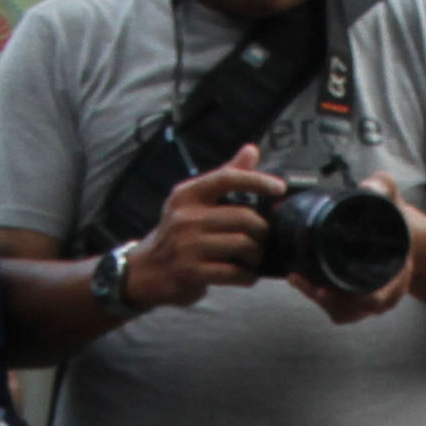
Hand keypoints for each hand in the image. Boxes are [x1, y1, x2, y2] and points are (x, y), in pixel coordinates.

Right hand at [126, 144, 279, 308]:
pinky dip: (247, 275)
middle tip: (263, 238)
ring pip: (243, 244)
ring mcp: (187, 246)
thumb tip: (251, 150)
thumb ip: (224, 176)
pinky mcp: (192, 272)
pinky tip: (245, 274)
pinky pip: (235, 272)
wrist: (146, 270)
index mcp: (188, 195)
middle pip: (243, 216)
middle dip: (262, 230)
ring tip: (254, 257)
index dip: (257, 180)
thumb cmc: (178, 233)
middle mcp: (185, 217)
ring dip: (256, 254)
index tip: (280, 188)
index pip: (227, 178)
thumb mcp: (193, 201)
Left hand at [286, 172, 419, 329]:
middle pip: (351, 310)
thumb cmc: (393, 219)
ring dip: (316, 297)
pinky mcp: (356, 301)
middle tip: (299, 278)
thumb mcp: (393, 198)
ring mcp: (370, 301)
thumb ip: (384, 187)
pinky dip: (318, 296)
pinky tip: (300, 279)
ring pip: (341, 312)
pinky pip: (336, 309)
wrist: (400, 235)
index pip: (376, 298)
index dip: (353, 299)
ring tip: (296, 277)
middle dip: (325, 300)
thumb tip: (367, 187)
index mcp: (397, 275)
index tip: (324, 290)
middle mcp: (385, 294)